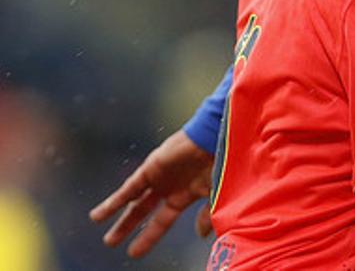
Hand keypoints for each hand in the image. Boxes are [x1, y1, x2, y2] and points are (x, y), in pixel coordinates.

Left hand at [89, 130, 214, 257]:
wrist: (217, 136)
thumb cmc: (222, 163)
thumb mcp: (216, 193)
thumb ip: (207, 214)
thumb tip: (201, 234)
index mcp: (186, 194)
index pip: (162, 221)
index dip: (148, 237)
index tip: (134, 252)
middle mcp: (169, 186)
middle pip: (143, 211)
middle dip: (127, 227)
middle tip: (110, 242)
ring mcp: (159, 177)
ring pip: (133, 201)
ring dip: (117, 215)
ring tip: (101, 228)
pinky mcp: (151, 169)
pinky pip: (128, 189)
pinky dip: (114, 203)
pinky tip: (98, 216)